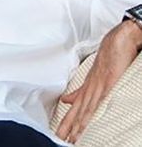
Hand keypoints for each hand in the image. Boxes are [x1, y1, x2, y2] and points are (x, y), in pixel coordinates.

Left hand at [56, 21, 141, 143]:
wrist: (118, 41)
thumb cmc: (110, 55)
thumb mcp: (96, 75)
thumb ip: (82, 89)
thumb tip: (67, 99)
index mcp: (88, 85)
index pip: (75, 106)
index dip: (68, 120)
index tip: (61, 132)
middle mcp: (90, 87)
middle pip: (76, 110)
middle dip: (68, 125)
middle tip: (59, 138)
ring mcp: (97, 86)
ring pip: (84, 109)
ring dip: (76, 124)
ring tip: (70, 138)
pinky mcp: (106, 84)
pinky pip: (97, 102)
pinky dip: (89, 113)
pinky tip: (85, 122)